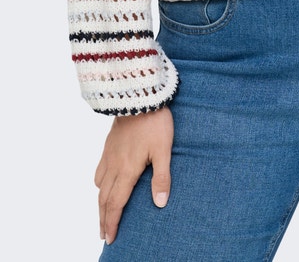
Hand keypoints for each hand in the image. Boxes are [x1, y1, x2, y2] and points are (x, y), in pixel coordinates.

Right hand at [94, 106, 173, 244]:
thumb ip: (161, 177)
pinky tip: (102, 184)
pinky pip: (99, 170)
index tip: (110, 238)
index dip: (112, 222)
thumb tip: (160, 204)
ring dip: (100, 203)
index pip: (116, 203)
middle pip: (104, 198)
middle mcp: (114, 165)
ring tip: (102, 214)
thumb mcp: (163, 150)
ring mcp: (109, 155)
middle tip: (103, 234)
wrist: (139, 97)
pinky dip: (99, 184)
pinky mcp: (109, 145)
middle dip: (103, 218)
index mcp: (127, 170)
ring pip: (100, 186)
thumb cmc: (155, 123)